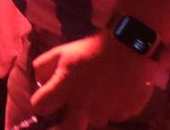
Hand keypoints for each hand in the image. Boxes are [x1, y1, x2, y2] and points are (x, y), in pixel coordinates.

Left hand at [28, 32, 154, 129]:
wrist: (130, 47)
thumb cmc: (92, 48)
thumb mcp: (62, 51)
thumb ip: (43, 66)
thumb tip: (39, 82)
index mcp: (66, 88)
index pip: (40, 106)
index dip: (41, 102)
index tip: (47, 98)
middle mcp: (85, 105)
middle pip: (69, 129)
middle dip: (67, 123)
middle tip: (71, 110)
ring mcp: (107, 112)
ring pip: (94, 120)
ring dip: (92, 110)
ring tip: (99, 90)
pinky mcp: (126, 113)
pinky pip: (114, 116)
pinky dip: (111, 107)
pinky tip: (114, 91)